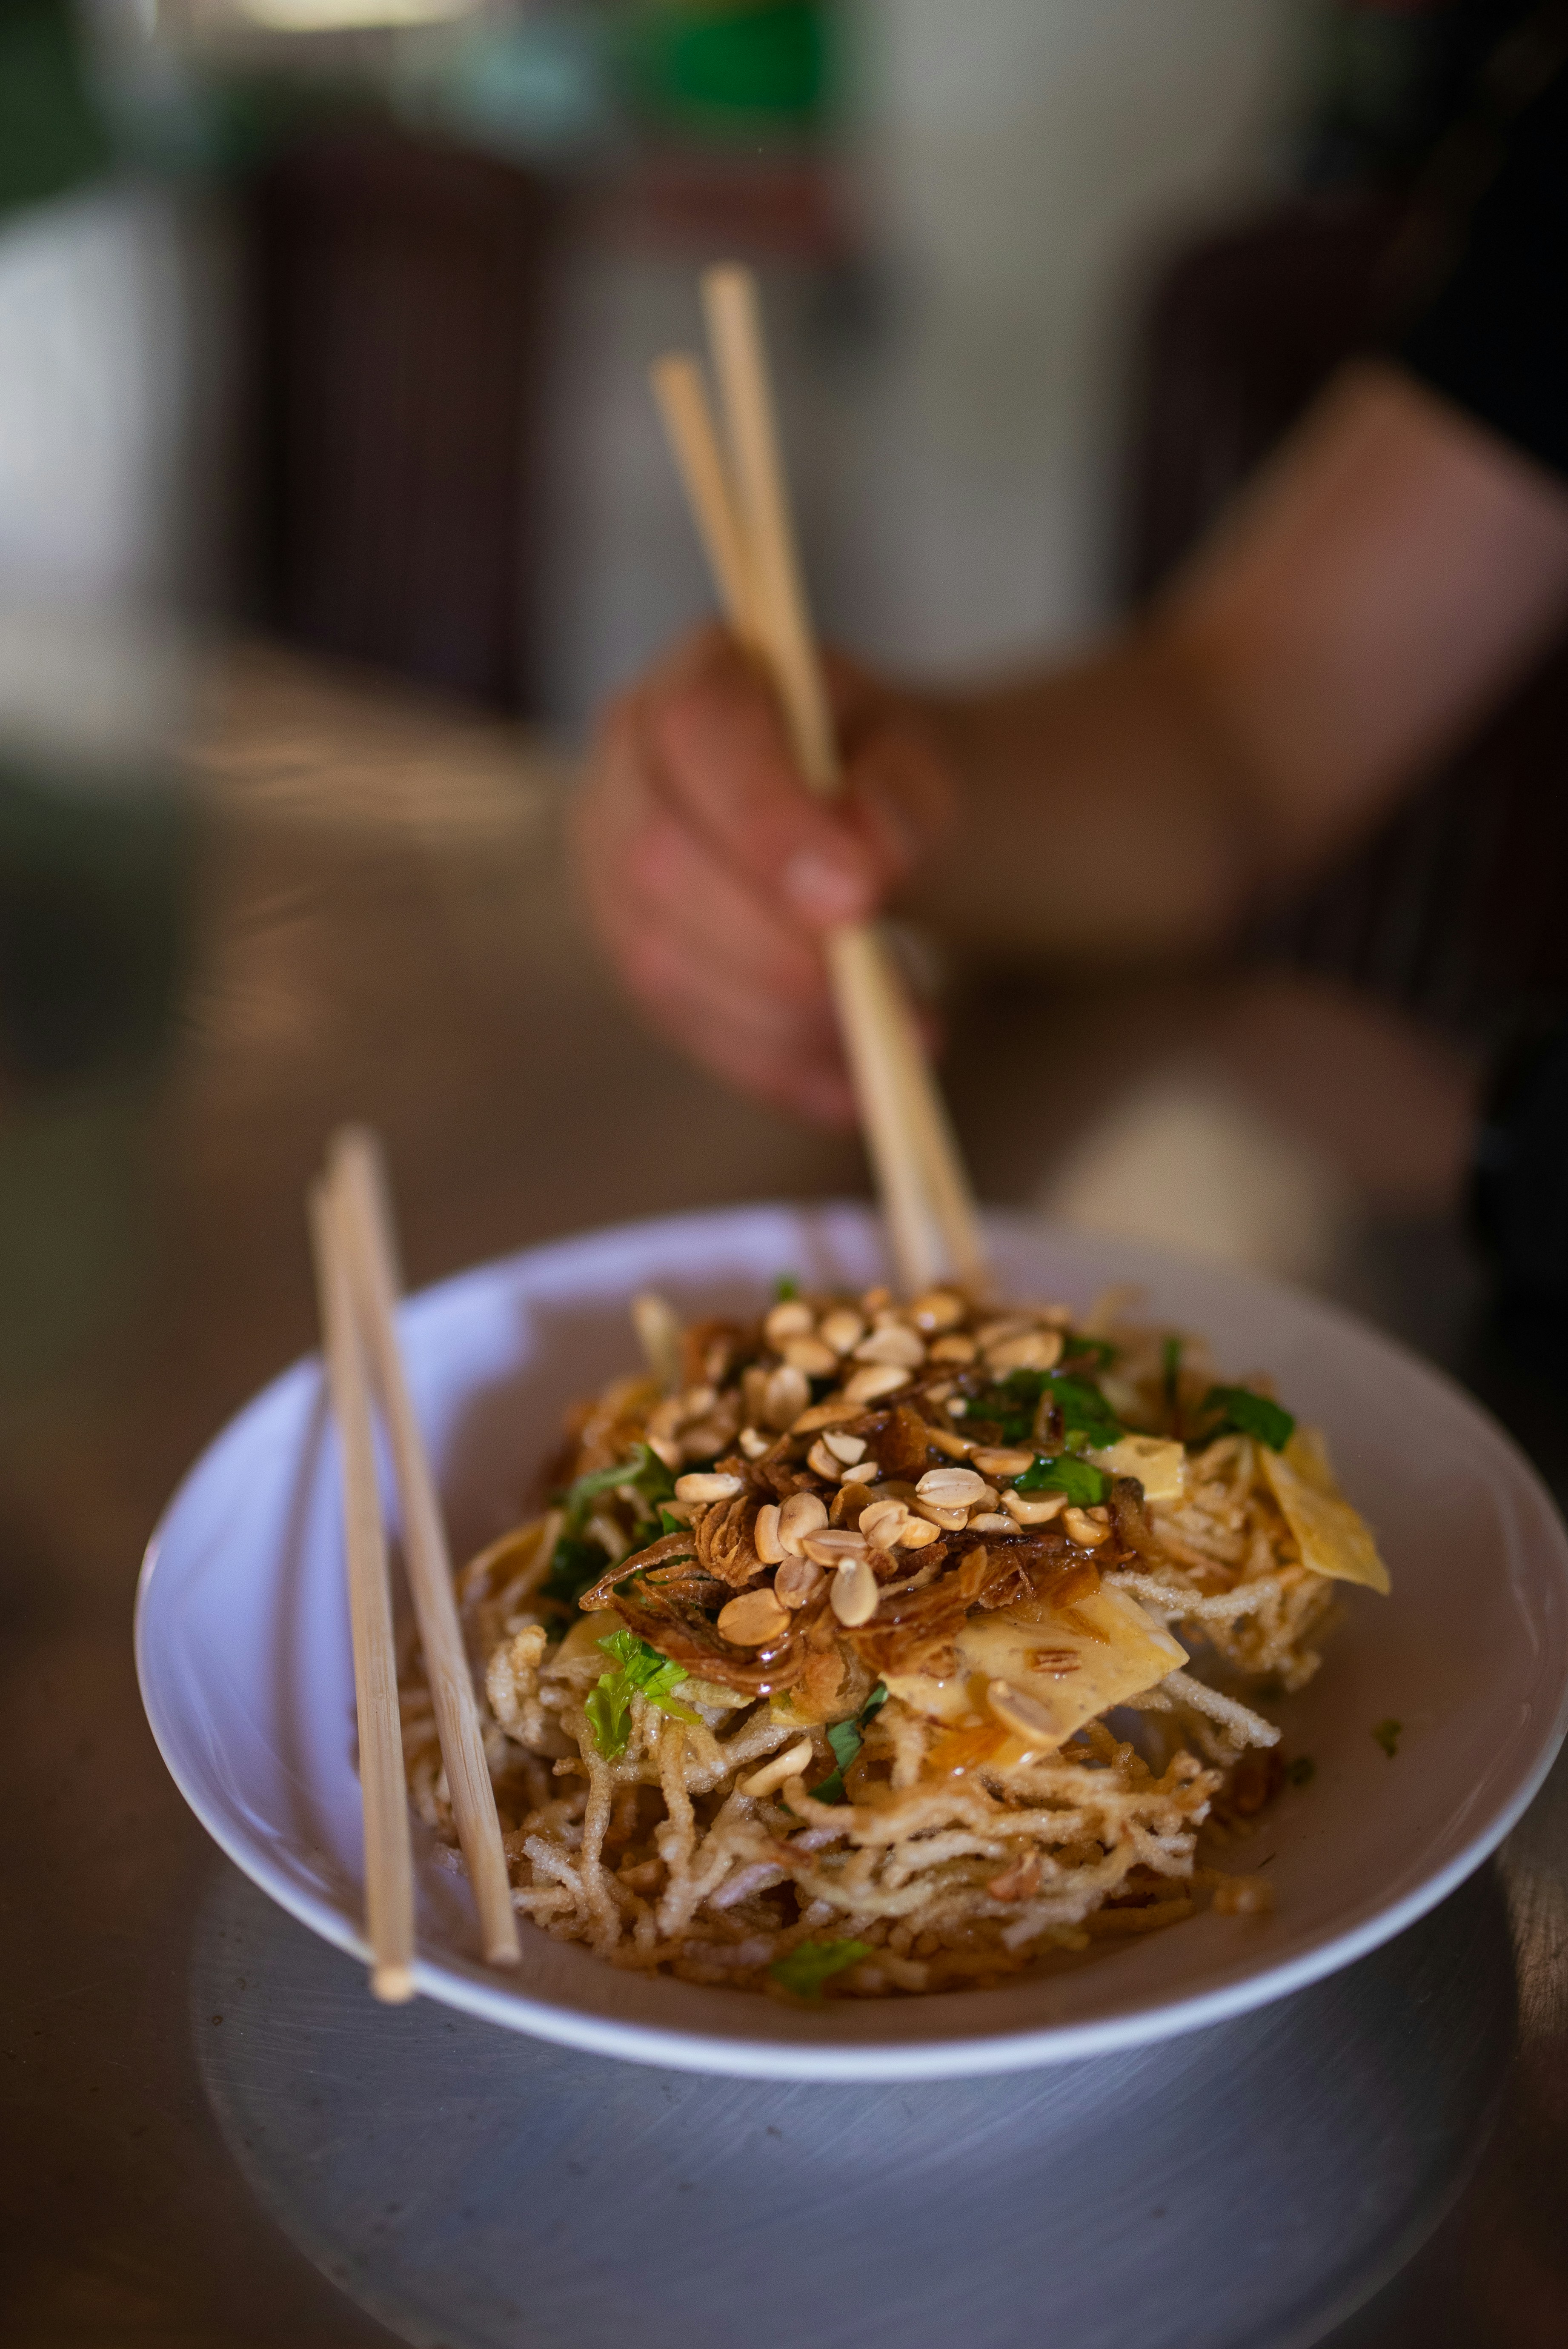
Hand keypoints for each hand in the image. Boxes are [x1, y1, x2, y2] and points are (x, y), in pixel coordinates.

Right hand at [573, 627, 955, 1124]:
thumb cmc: (882, 774)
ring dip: (785, 1021)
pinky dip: (776, 1067)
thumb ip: (903, 791)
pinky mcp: (631, 956)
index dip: (767, 821)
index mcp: (696, 680)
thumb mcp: (922, 759)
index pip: (698, 733)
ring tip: (902, 1040)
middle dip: (774, 946)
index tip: (860, 898)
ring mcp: (607, 871)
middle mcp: (622, 768)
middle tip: (888, 998)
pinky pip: (684, 1027)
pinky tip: (855, 1087)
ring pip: (660, 962)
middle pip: (659, 861)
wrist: (863, 820)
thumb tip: (870, 853)